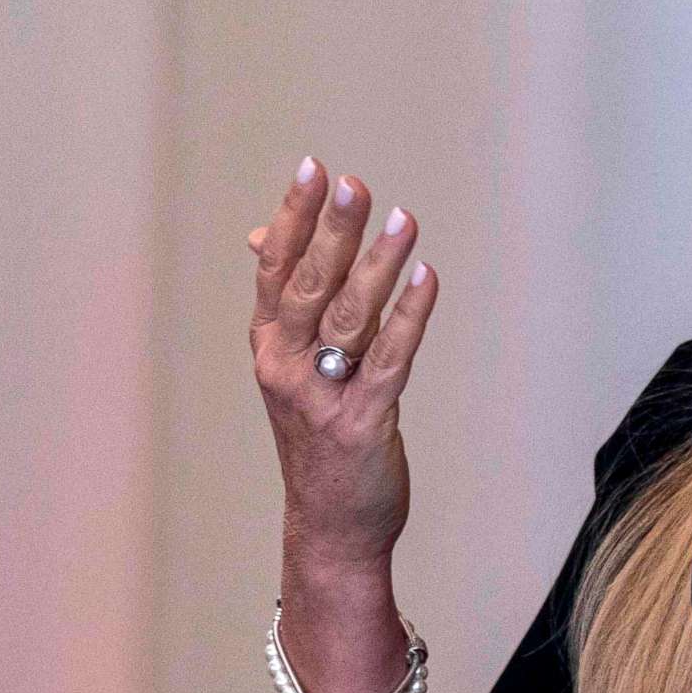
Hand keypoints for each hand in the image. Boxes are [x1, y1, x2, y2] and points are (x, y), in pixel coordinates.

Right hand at [248, 158, 438, 567]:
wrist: (330, 523)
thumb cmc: (317, 435)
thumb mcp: (288, 366)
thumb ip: (285, 301)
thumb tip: (265, 234)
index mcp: (269, 347)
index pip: (277, 270)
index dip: (296, 218)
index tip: (314, 169)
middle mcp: (287, 367)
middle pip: (310, 286)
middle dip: (333, 232)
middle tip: (355, 184)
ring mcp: (323, 396)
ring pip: (350, 318)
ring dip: (378, 266)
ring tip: (403, 220)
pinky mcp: (364, 422)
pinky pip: (389, 360)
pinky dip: (409, 317)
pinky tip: (426, 279)